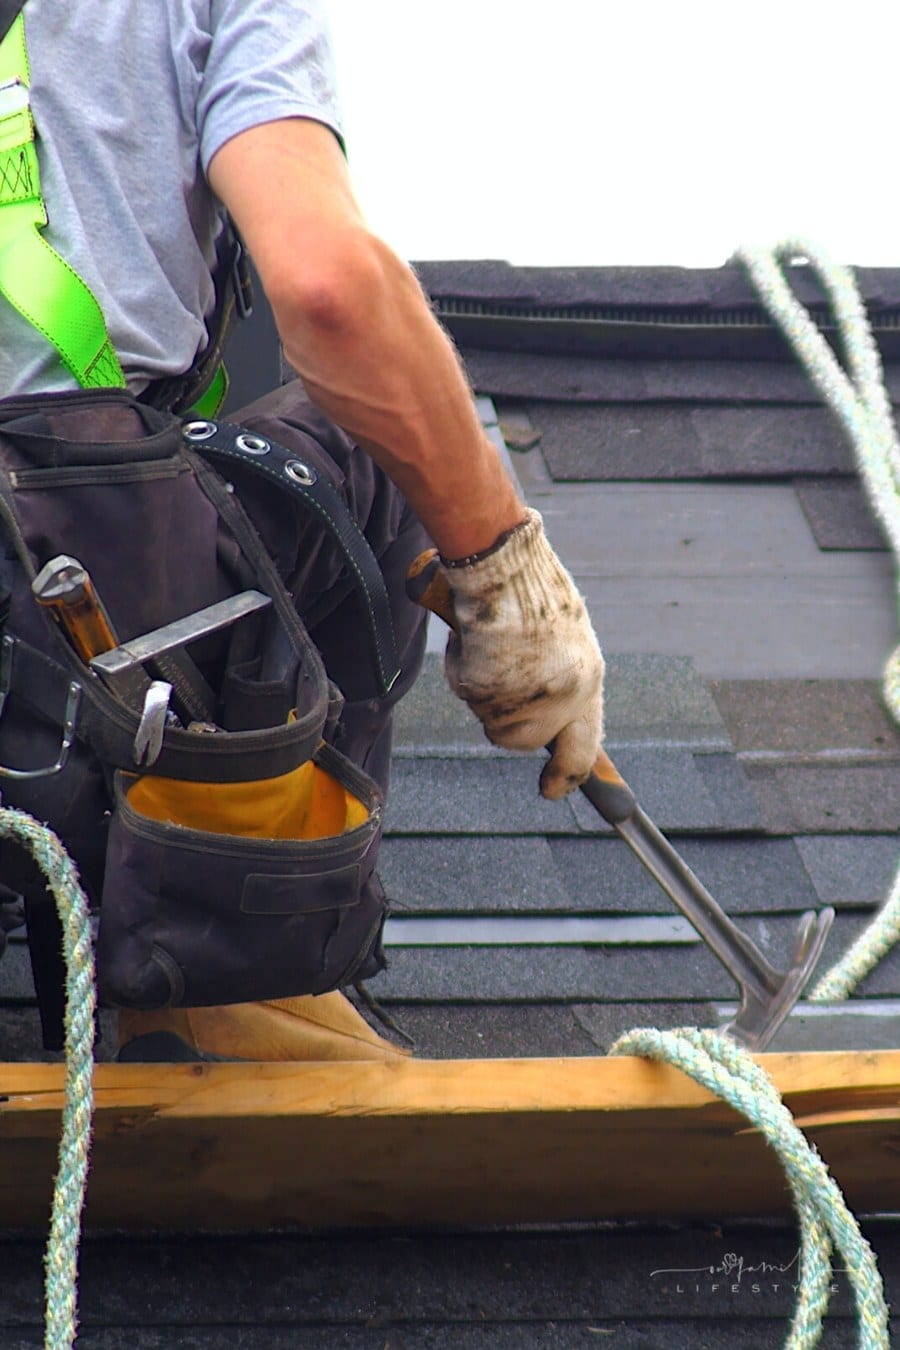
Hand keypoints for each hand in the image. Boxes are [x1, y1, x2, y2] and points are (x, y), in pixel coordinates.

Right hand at [442, 509, 604, 798]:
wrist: (503, 567)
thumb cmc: (531, 589)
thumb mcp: (564, 636)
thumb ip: (559, 676)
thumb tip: (542, 708)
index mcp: (588, 679)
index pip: (584, 747)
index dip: (568, 775)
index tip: (554, 791)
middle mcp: (561, 696)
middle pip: (522, 740)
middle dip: (507, 720)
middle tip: (496, 681)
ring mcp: (522, 696)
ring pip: (490, 718)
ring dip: (483, 688)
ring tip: (491, 644)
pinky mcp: (484, 690)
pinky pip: (465, 691)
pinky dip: (462, 666)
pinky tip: (474, 636)